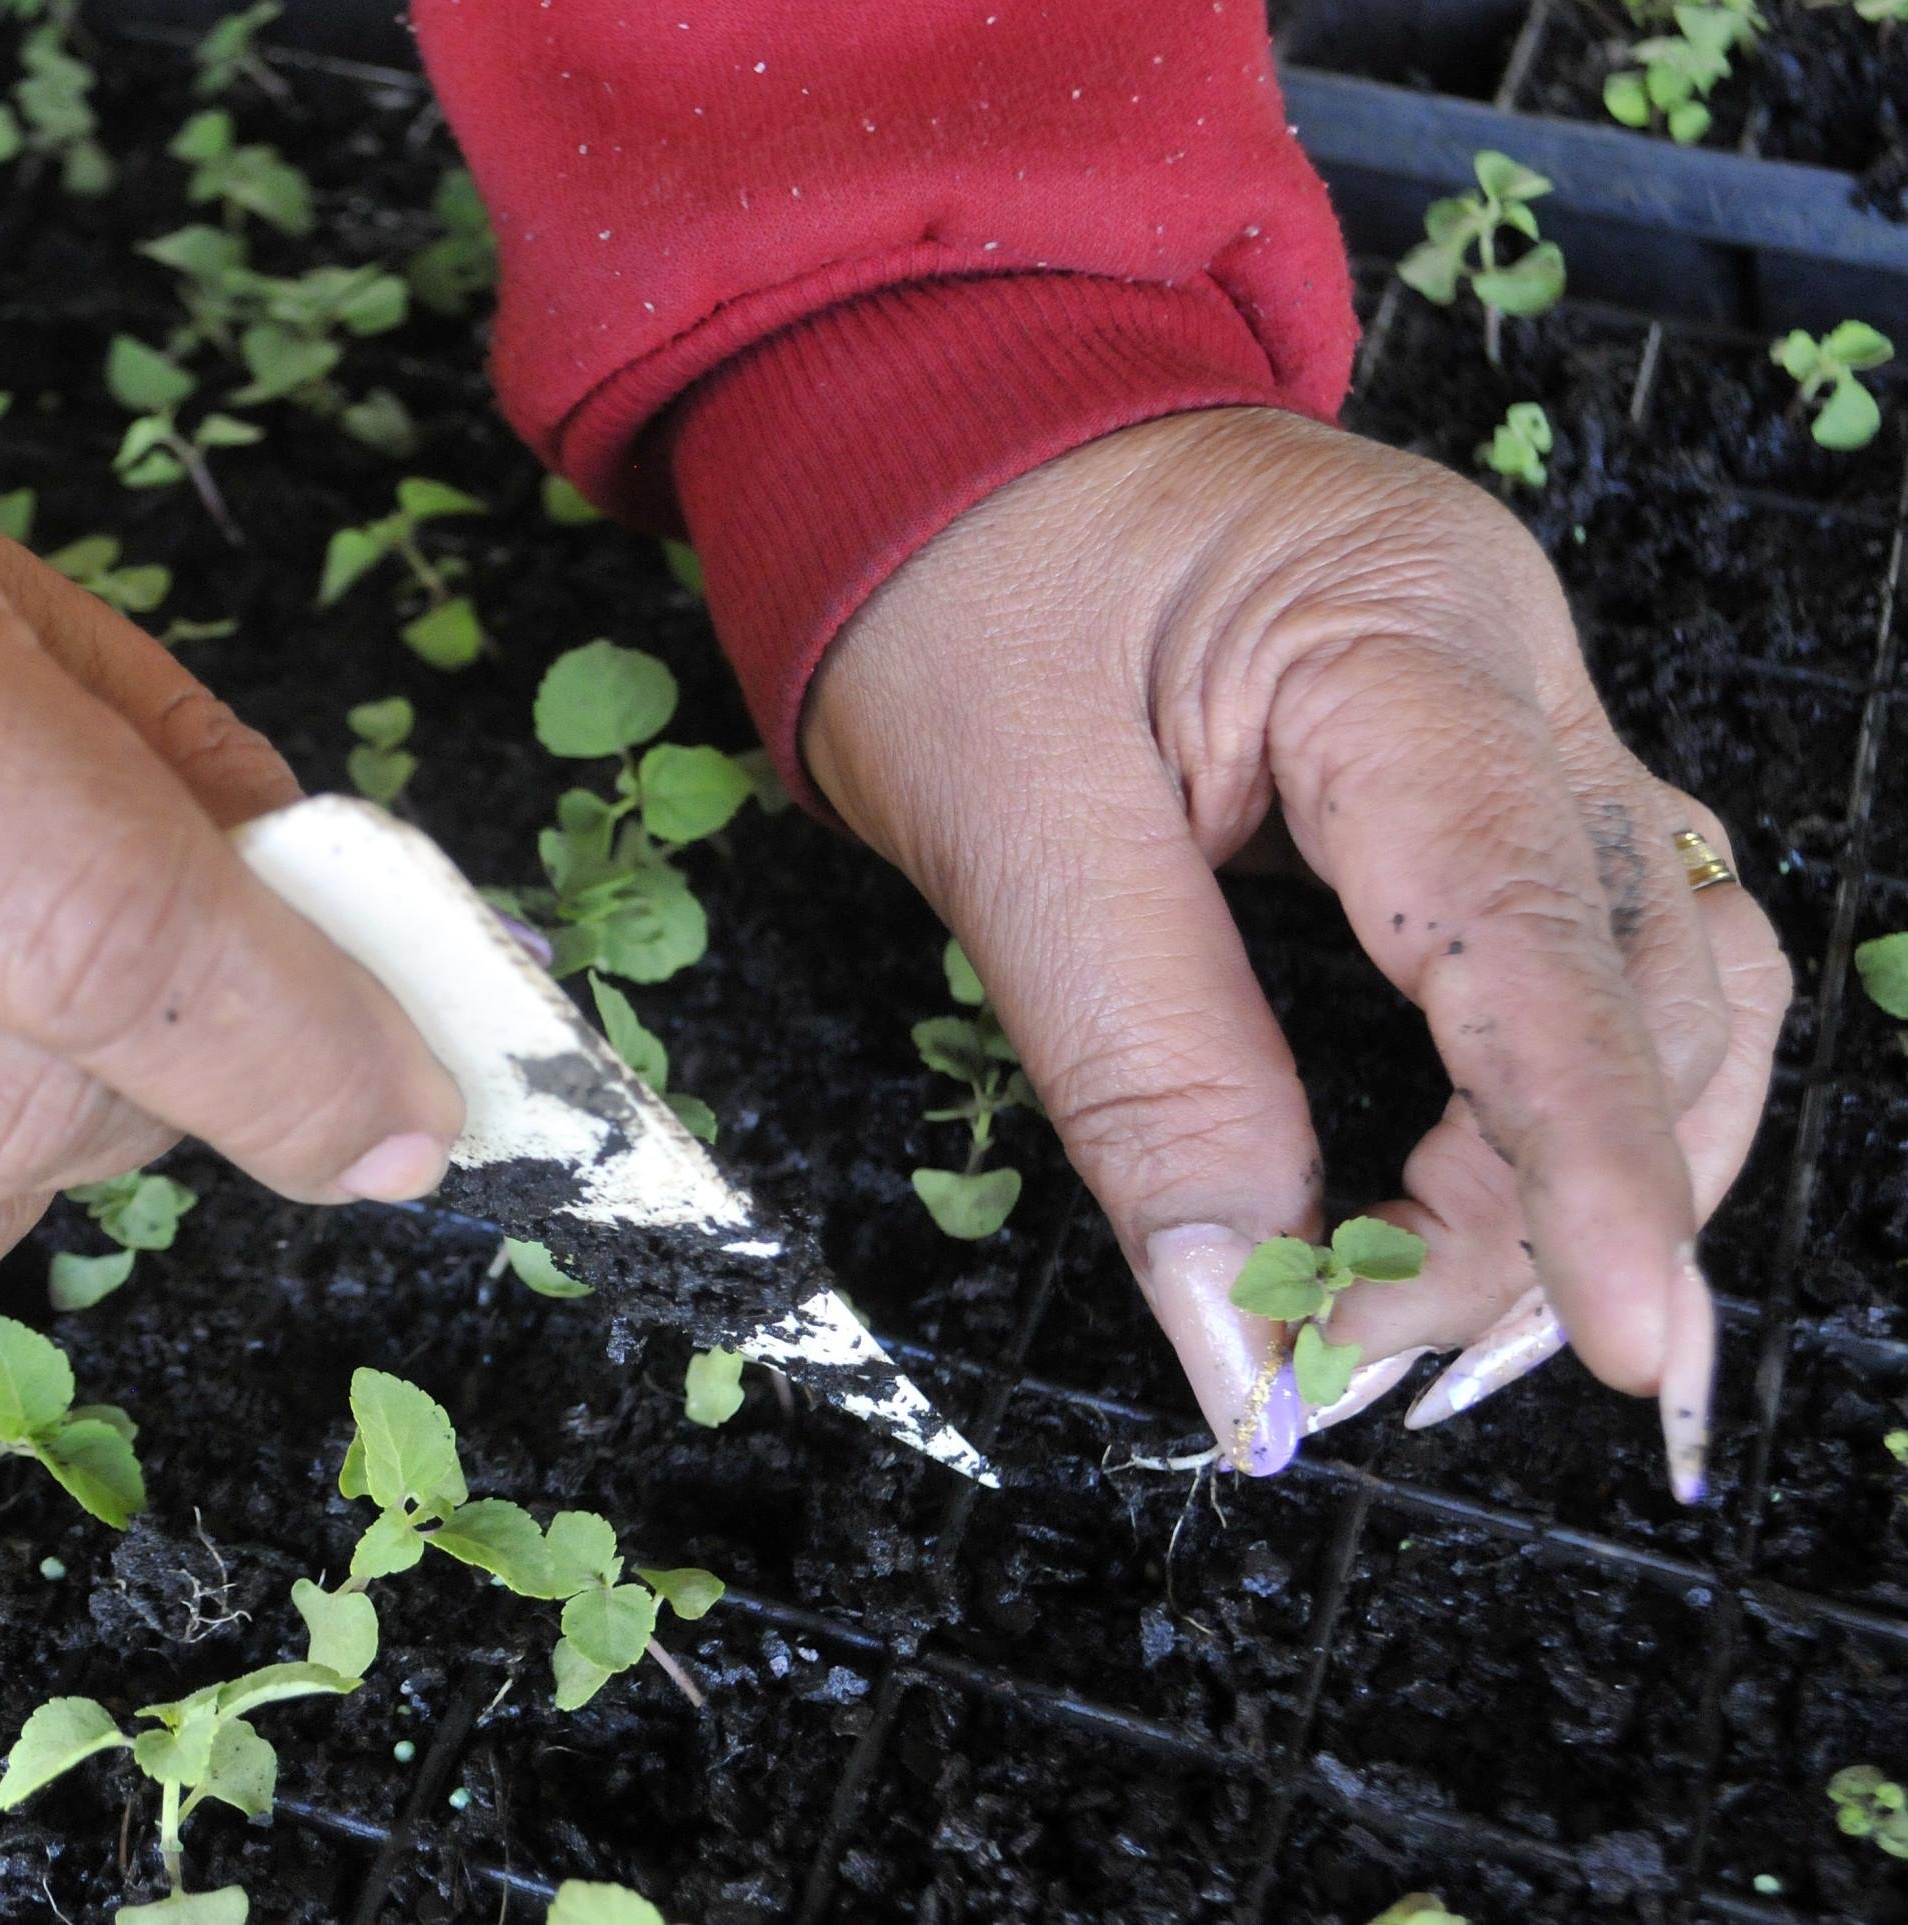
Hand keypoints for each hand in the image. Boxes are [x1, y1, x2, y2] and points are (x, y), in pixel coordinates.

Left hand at [803, 408, 1786, 1494]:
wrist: (946, 421)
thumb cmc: (949, 576)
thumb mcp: (1005, 820)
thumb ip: (1139, 1069)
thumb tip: (1240, 1328)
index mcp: (1397, 638)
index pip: (1536, 935)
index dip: (1591, 1160)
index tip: (1632, 1352)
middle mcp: (1513, 670)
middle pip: (1646, 977)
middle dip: (1555, 1203)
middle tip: (1376, 1357)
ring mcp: (1518, 713)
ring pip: (1659, 979)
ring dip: (1592, 1174)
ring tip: (1440, 1335)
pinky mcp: (1478, 768)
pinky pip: (1580, 954)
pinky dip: (1553, 1106)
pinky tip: (1473, 1220)